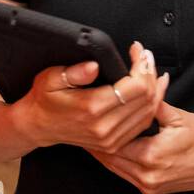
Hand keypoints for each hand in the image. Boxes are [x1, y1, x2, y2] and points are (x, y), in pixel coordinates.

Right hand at [22, 40, 169, 152]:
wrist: (38, 126)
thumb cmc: (45, 99)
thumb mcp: (51, 79)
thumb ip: (74, 72)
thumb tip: (94, 66)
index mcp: (91, 108)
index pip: (134, 87)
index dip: (141, 65)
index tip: (138, 50)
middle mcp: (104, 127)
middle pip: (146, 98)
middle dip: (150, 72)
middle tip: (146, 56)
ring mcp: (111, 139)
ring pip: (148, 111)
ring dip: (155, 88)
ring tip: (151, 68)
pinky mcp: (114, 144)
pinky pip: (143, 123)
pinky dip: (152, 105)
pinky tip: (154, 90)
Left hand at [87, 100, 193, 193]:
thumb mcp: (177, 116)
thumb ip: (153, 103)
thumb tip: (138, 83)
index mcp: (152, 155)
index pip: (116, 142)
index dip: (101, 131)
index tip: (90, 120)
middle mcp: (148, 175)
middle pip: (110, 158)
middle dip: (97, 143)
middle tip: (84, 128)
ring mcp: (149, 186)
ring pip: (115, 169)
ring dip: (103, 154)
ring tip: (90, 138)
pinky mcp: (151, 191)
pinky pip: (125, 176)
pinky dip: (116, 163)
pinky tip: (109, 150)